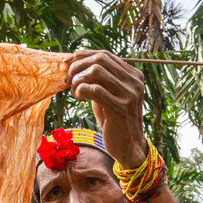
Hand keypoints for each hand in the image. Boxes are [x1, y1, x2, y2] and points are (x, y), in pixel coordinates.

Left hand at [68, 50, 147, 168]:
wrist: (128, 147)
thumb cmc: (115, 120)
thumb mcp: (110, 95)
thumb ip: (100, 79)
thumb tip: (76, 62)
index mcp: (134, 75)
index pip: (105, 55)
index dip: (84, 56)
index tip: (69, 63)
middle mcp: (134, 82)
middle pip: (100, 59)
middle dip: (79, 66)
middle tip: (68, 79)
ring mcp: (129, 94)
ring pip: (96, 71)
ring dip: (79, 78)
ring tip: (74, 91)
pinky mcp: (120, 108)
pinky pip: (94, 89)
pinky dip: (81, 90)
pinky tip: (78, 97)